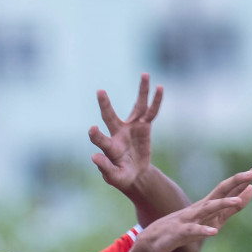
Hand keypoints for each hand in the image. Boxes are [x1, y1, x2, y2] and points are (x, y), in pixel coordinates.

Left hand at [89, 73, 163, 193]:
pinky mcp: (144, 127)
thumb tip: (93, 157)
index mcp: (109, 146)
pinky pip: (151, 113)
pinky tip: (159, 87)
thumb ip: (105, 168)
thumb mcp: (114, 177)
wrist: (134, 174)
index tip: (92, 129)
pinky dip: (155, 101)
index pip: (101, 140)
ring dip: (142, 91)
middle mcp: (118, 133)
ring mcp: (131, 127)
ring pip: (137, 107)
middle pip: (110, 117)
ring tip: (145, 74)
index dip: (96, 136)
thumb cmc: (121, 176)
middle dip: (105, 105)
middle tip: (100, 92)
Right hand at [135, 163, 251, 251]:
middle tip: (251, 174)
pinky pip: (194, 230)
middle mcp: (201, 207)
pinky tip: (214, 232)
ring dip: (222, 204)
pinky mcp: (181, 232)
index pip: (229, 187)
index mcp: (210, 204)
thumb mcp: (213, 218)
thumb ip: (233, 206)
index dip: (245, 178)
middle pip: (220, 191)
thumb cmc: (186, 227)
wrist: (156, 240)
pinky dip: (203, 230)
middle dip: (235, 182)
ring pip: (208, 209)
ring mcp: (191, 218)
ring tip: (236, 201)